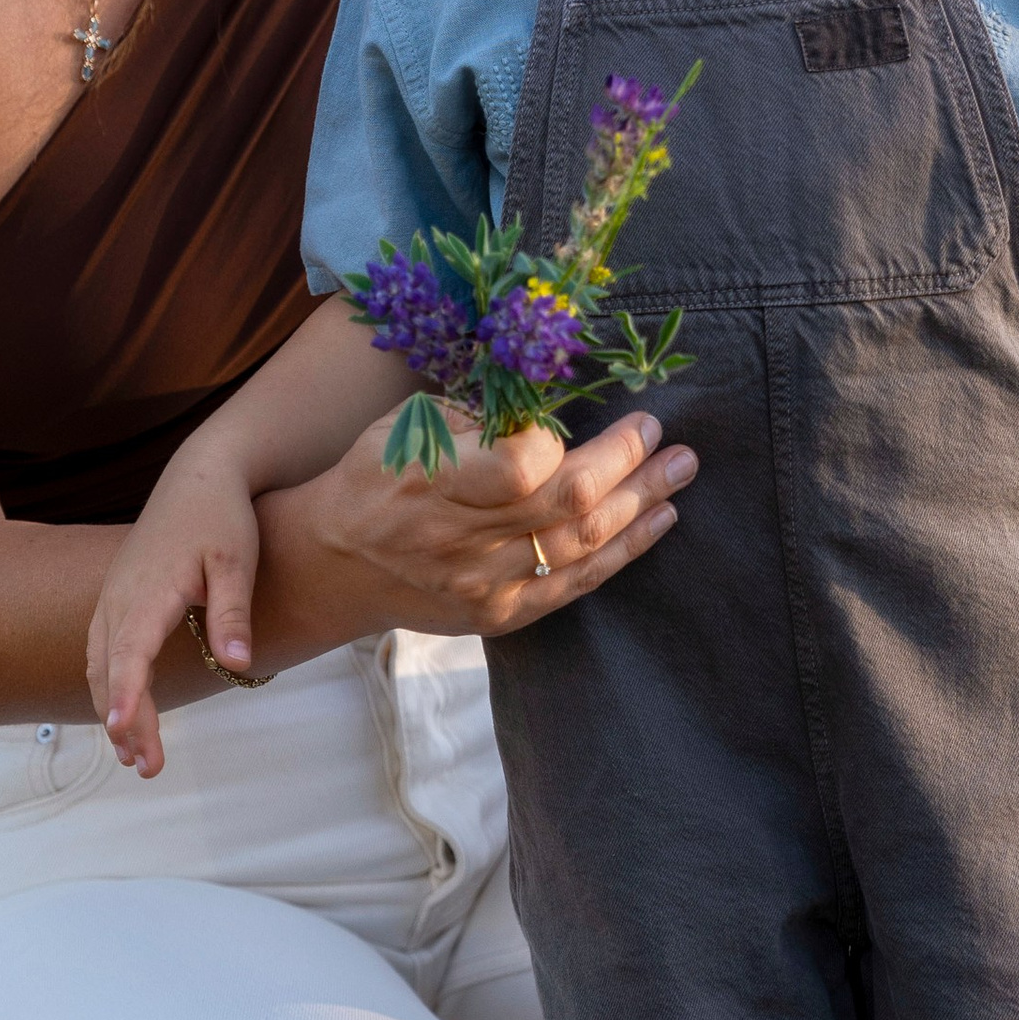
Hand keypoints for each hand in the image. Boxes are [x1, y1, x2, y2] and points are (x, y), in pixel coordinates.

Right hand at [89, 455, 263, 779]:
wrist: (198, 478)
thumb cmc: (221, 518)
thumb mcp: (237, 560)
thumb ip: (233, 611)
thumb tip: (236, 663)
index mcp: (149, 589)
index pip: (131, 651)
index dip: (127, 693)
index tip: (124, 731)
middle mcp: (119, 597)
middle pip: (110, 670)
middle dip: (125, 722)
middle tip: (148, 767)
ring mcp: (112, 599)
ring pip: (99, 666)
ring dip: (113, 712)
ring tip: (136, 758)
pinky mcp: (116, 601)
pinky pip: (101, 653)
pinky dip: (109, 688)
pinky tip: (125, 717)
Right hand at [288, 401, 693, 640]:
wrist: (337, 564)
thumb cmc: (376, 475)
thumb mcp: (406, 425)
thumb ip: (477, 416)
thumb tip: (551, 404)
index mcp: (433, 480)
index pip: (519, 468)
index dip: (559, 442)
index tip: (581, 419)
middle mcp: (460, 539)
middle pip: (566, 505)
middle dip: (627, 465)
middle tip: (666, 436)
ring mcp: (484, 585)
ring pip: (581, 546)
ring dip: (642, 505)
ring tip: (681, 470)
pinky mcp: (500, 615)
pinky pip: (575, 585)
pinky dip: (625, 552)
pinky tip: (660, 520)